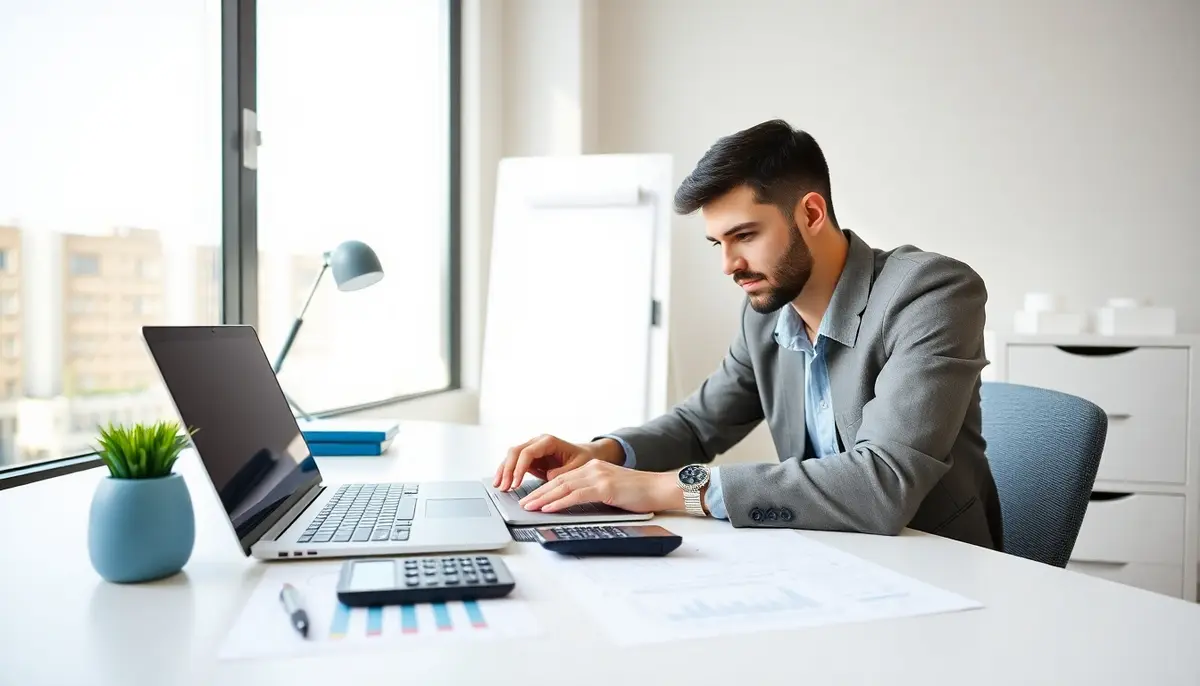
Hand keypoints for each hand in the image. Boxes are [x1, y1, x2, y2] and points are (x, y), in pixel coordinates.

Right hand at [493, 434, 623, 491]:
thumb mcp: (577, 467)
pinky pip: (514, 463)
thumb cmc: (583, 459)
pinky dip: (507, 472)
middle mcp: (538, 442)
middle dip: (507, 470)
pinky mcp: (530, 458)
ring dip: (503, 471)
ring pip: (511, 456)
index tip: (516, 483)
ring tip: (499, 486)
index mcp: (549, 441)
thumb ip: (562, 472)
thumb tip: (547, 478)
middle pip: (515, 452)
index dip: (520, 468)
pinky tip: (502, 483)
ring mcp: (532, 448)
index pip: (528, 452)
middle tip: (503, 487)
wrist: (586, 454)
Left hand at [517, 460, 682, 513]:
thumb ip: (593, 493)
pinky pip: (576, 495)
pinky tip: (548, 508)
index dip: (544, 488)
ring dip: (543, 498)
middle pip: (558, 481)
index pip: (562, 478)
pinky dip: (559, 502)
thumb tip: (574, 505)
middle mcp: (593, 469)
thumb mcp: (611, 489)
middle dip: (537, 493)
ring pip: (563, 487)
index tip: (531, 498)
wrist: (660, 488)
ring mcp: (598, 476)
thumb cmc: (639, 493)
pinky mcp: (605, 487)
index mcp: (593, 468)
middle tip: (523, 503)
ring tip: (529, 507)